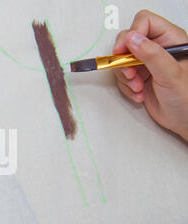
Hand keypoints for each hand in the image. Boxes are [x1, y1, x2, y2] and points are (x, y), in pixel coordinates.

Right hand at [113, 10, 187, 140]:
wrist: (183, 120)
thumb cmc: (187, 97)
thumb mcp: (170, 74)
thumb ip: (151, 54)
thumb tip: (132, 39)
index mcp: (171, 39)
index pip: (144, 22)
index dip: (131, 35)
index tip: (122, 51)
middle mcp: (158, 48)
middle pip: (128, 41)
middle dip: (124, 60)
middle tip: (131, 73)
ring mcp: (147, 63)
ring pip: (121, 60)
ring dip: (125, 77)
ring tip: (138, 87)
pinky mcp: (139, 76)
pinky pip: (122, 76)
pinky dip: (126, 87)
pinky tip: (139, 93)